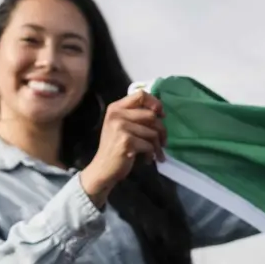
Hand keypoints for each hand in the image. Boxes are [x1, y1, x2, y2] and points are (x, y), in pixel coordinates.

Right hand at [79, 88, 165, 207]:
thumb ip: (136, 115)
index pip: (141, 94)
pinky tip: (148, 160)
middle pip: (152, 115)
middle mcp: (116, 114)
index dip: (155, 103)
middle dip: (162, 130)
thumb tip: (161, 113)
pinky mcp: (126, 141)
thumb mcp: (121, 126)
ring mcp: (120, 127)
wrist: (102, 169)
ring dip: (158, 145)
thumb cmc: (115, 147)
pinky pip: (149, 145)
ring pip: (153, 132)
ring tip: (155, 153)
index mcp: (116, 108)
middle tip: (162, 142)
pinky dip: (152, 154)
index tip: (161, 116)